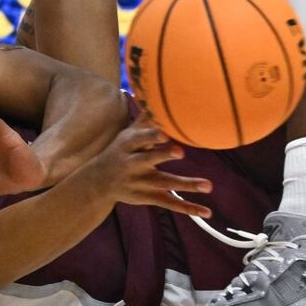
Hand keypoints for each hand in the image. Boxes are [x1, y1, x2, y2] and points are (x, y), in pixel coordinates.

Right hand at [84, 114, 212, 216]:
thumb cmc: (118, 152)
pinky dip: (188, 208)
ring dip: (186, 184)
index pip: (139, 140)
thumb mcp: (126, 136)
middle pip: (149, 160)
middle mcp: (133, 165)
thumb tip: (154, 93)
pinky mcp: (147, 197)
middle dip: (163, 155)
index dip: (150, 136)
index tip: (164, 133)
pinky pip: (170, 203)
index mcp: (128, 146)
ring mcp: (140, 183)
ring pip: (164, 184)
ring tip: (208, 185)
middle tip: (181, 152)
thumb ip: (143, 119)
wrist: (97, 183)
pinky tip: (207, 212)